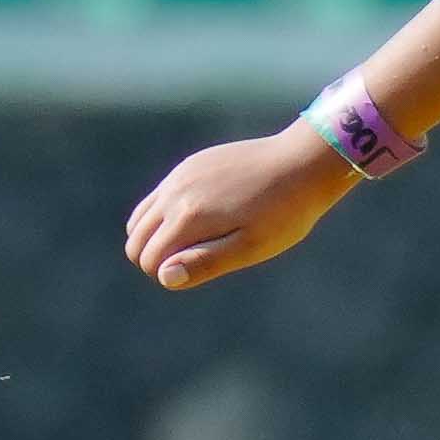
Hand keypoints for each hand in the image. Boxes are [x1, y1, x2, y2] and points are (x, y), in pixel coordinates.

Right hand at [122, 130, 353, 290]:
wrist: (303, 162)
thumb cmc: (284, 214)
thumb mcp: (251, 247)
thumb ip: (205, 262)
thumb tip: (164, 277)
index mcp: (187, 218)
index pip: (149, 259)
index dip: (168, 275)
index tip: (201, 270)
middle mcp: (174, 194)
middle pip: (137, 240)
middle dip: (155, 258)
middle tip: (199, 261)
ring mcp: (179, 176)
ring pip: (141, 217)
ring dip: (156, 237)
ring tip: (197, 244)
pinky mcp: (190, 166)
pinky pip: (158, 196)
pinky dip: (163, 215)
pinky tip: (198, 221)